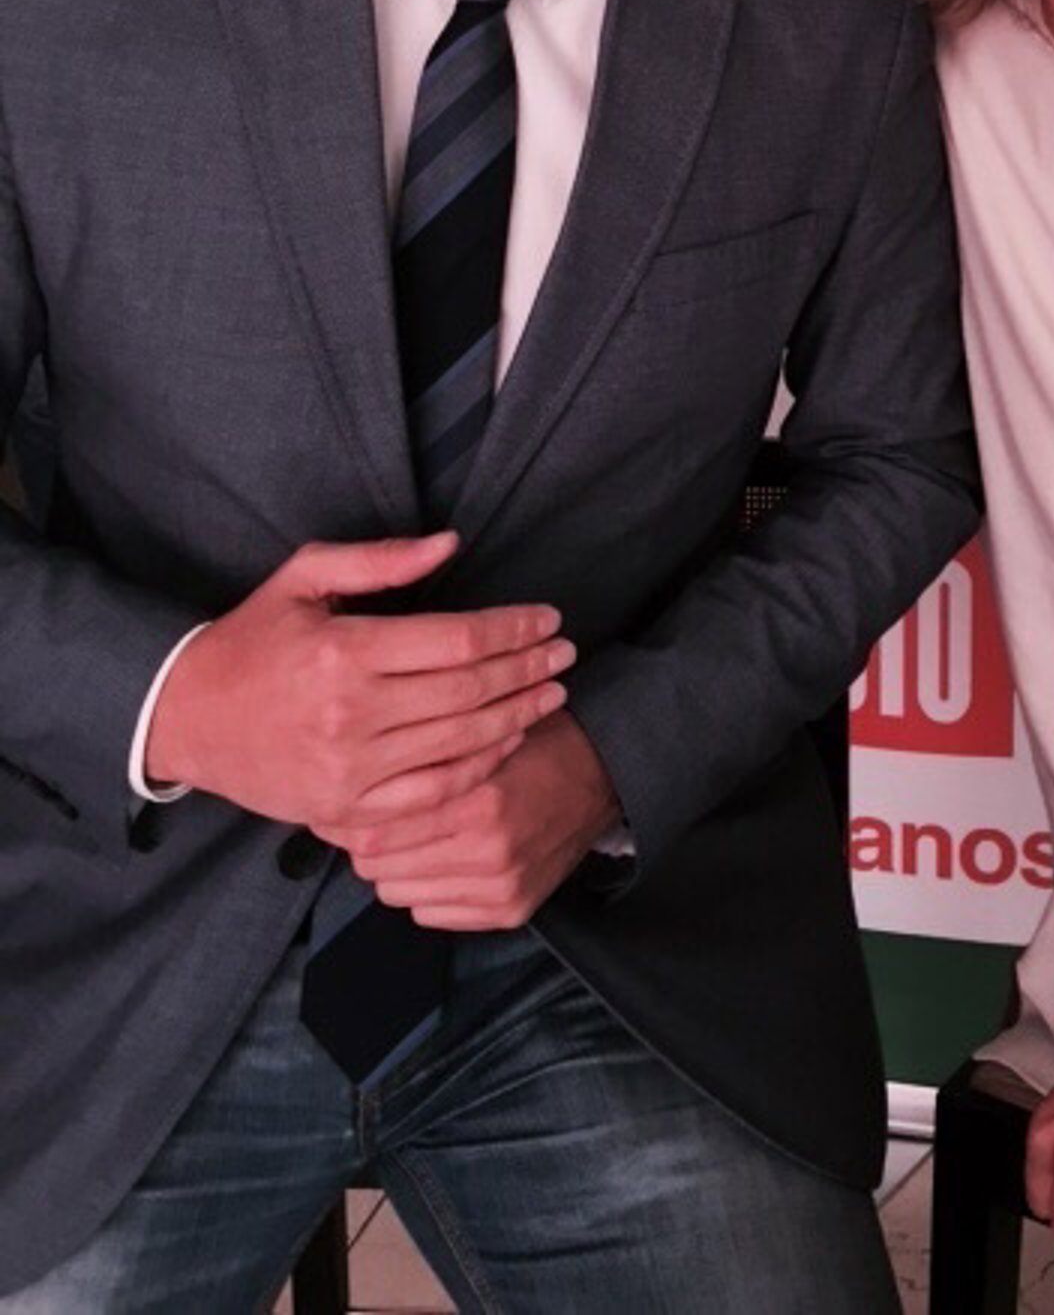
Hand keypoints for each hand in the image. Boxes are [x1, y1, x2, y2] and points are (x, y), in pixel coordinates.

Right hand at [145, 532, 573, 828]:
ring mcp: (350, 770)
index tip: (548, 618)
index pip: (458, 641)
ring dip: (517, 717)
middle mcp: (352, 716)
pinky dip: (477, 769)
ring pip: (460, 744)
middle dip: (528, 670)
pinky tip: (505, 744)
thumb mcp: (303, 578)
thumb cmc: (251, 639)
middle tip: (566, 653)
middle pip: (469, 692)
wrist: (186, 720)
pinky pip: (431, 794)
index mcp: (345, 652)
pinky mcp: (345, 809)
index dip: (514, 629)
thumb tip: (451, 544)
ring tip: (552, 694)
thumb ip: (380, 561)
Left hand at [320, 710, 620, 930]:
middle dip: (369, 843)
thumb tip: (349, 784)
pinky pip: (431, 914)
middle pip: (377, 869)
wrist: (603, 774)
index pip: (373, 834)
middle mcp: (489, 853)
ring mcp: (501, 888)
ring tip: (414, 837)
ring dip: (398, 867)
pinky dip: (428, 890)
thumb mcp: (478, 735)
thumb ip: (421, 761)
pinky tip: (444, 859)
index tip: (339, 806)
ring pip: (398, 894)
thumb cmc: (535, 744)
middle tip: (375, 820)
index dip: (347, 820)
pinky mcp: (511, 911)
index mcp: (478, 802)